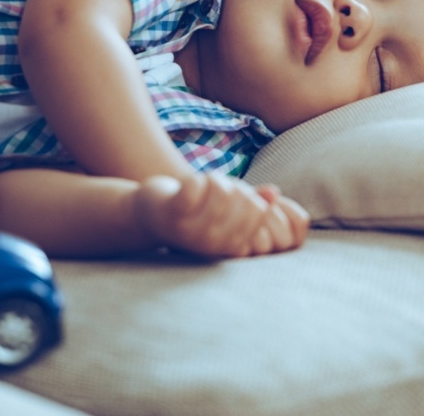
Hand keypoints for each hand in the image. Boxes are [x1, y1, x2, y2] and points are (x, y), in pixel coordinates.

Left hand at [132, 172, 309, 257]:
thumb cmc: (193, 211)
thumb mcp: (225, 213)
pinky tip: (190, 183)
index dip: (252, 197)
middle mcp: (213, 243)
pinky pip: (196, 186)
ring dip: (214, 178)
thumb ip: (251, 205)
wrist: (149, 215)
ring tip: (205, 182)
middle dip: (235, 186)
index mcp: (229, 246)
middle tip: (220, 186)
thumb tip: (274, 193)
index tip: (238, 195)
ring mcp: (191, 229)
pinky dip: (196, 178)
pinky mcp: (173, 212)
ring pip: (221, 190)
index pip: (259, 213)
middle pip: (243, 200)